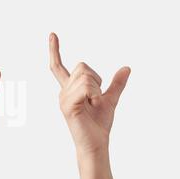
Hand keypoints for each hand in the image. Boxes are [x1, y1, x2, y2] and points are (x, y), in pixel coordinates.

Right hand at [49, 33, 130, 156]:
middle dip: (96, 78)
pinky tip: (92, 105)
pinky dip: (95, 94)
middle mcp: (63, 91)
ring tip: (93, 104)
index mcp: (70, 89)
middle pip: (82, 66)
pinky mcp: (67, 105)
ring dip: (97, 88)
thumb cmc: (99, 124)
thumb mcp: (111, 99)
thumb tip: (126, 67)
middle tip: (96, 98)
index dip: (55, 50)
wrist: (96, 143)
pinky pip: (85, 87)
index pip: (58, 67)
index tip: (52, 34)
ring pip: (85, 76)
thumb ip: (116, 84)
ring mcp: (63, 98)